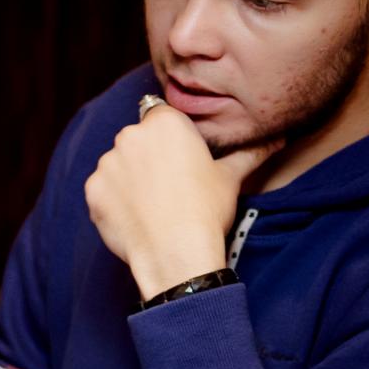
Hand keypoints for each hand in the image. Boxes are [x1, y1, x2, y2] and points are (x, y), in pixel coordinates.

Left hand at [84, 103, 279, 298]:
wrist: (175, 252)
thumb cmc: (206, 210)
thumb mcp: (231, 177)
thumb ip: (250, 152)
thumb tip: (277, 139)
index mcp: (164, 122)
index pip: (162, 116)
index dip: (173, 137)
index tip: (182, 159)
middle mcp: (129, 135)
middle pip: (138, 138)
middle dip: (149, 155)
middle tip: (170, 185)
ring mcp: (106, 163)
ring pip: (118, 164)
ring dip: (130, 177)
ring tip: (154, 203)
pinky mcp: (91, 189)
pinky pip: (103, 189)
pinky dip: (115, 199)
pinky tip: (136, 215)